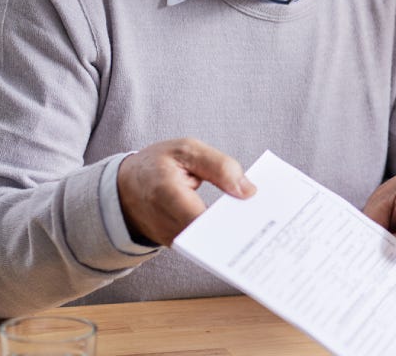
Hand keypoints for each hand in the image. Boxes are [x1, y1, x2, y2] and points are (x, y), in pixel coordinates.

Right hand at [116, 138, 255, 245]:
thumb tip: (249, 191)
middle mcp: (166, 223)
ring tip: (264, 223)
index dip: (230, 220)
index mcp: (165, 193)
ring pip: (211, 244)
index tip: (258, 216)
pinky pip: (206, 243)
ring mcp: (171, 239)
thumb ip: (219, 166)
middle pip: (211, 236)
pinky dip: (225, 234)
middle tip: (271, 221)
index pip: (201, 217)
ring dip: (236, 233)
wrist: (124, 188)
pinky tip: (246, 225)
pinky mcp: (177, 245)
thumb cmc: (158, 164)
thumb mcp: (187, 150)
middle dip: (240, 228)